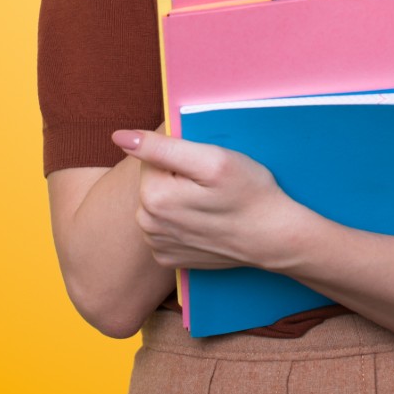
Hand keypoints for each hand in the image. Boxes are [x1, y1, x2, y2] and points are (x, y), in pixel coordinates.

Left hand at [111, 129, 307, 271]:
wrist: (274, 238)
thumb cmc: (249, 194)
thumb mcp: (212, 159)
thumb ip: (161, 146)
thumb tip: (119, 136)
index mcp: (153, 196)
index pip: (151, 155)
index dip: (180, 154)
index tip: (205, 166)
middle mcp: (147, 224)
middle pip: (154, 179)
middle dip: (178, 176)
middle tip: (211, 185)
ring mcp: (157, 244)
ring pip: (159, 202)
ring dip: (180, 197)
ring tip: (211, 203)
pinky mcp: (168, 257)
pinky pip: (166, 225)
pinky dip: (183, 219)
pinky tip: (206, 221)